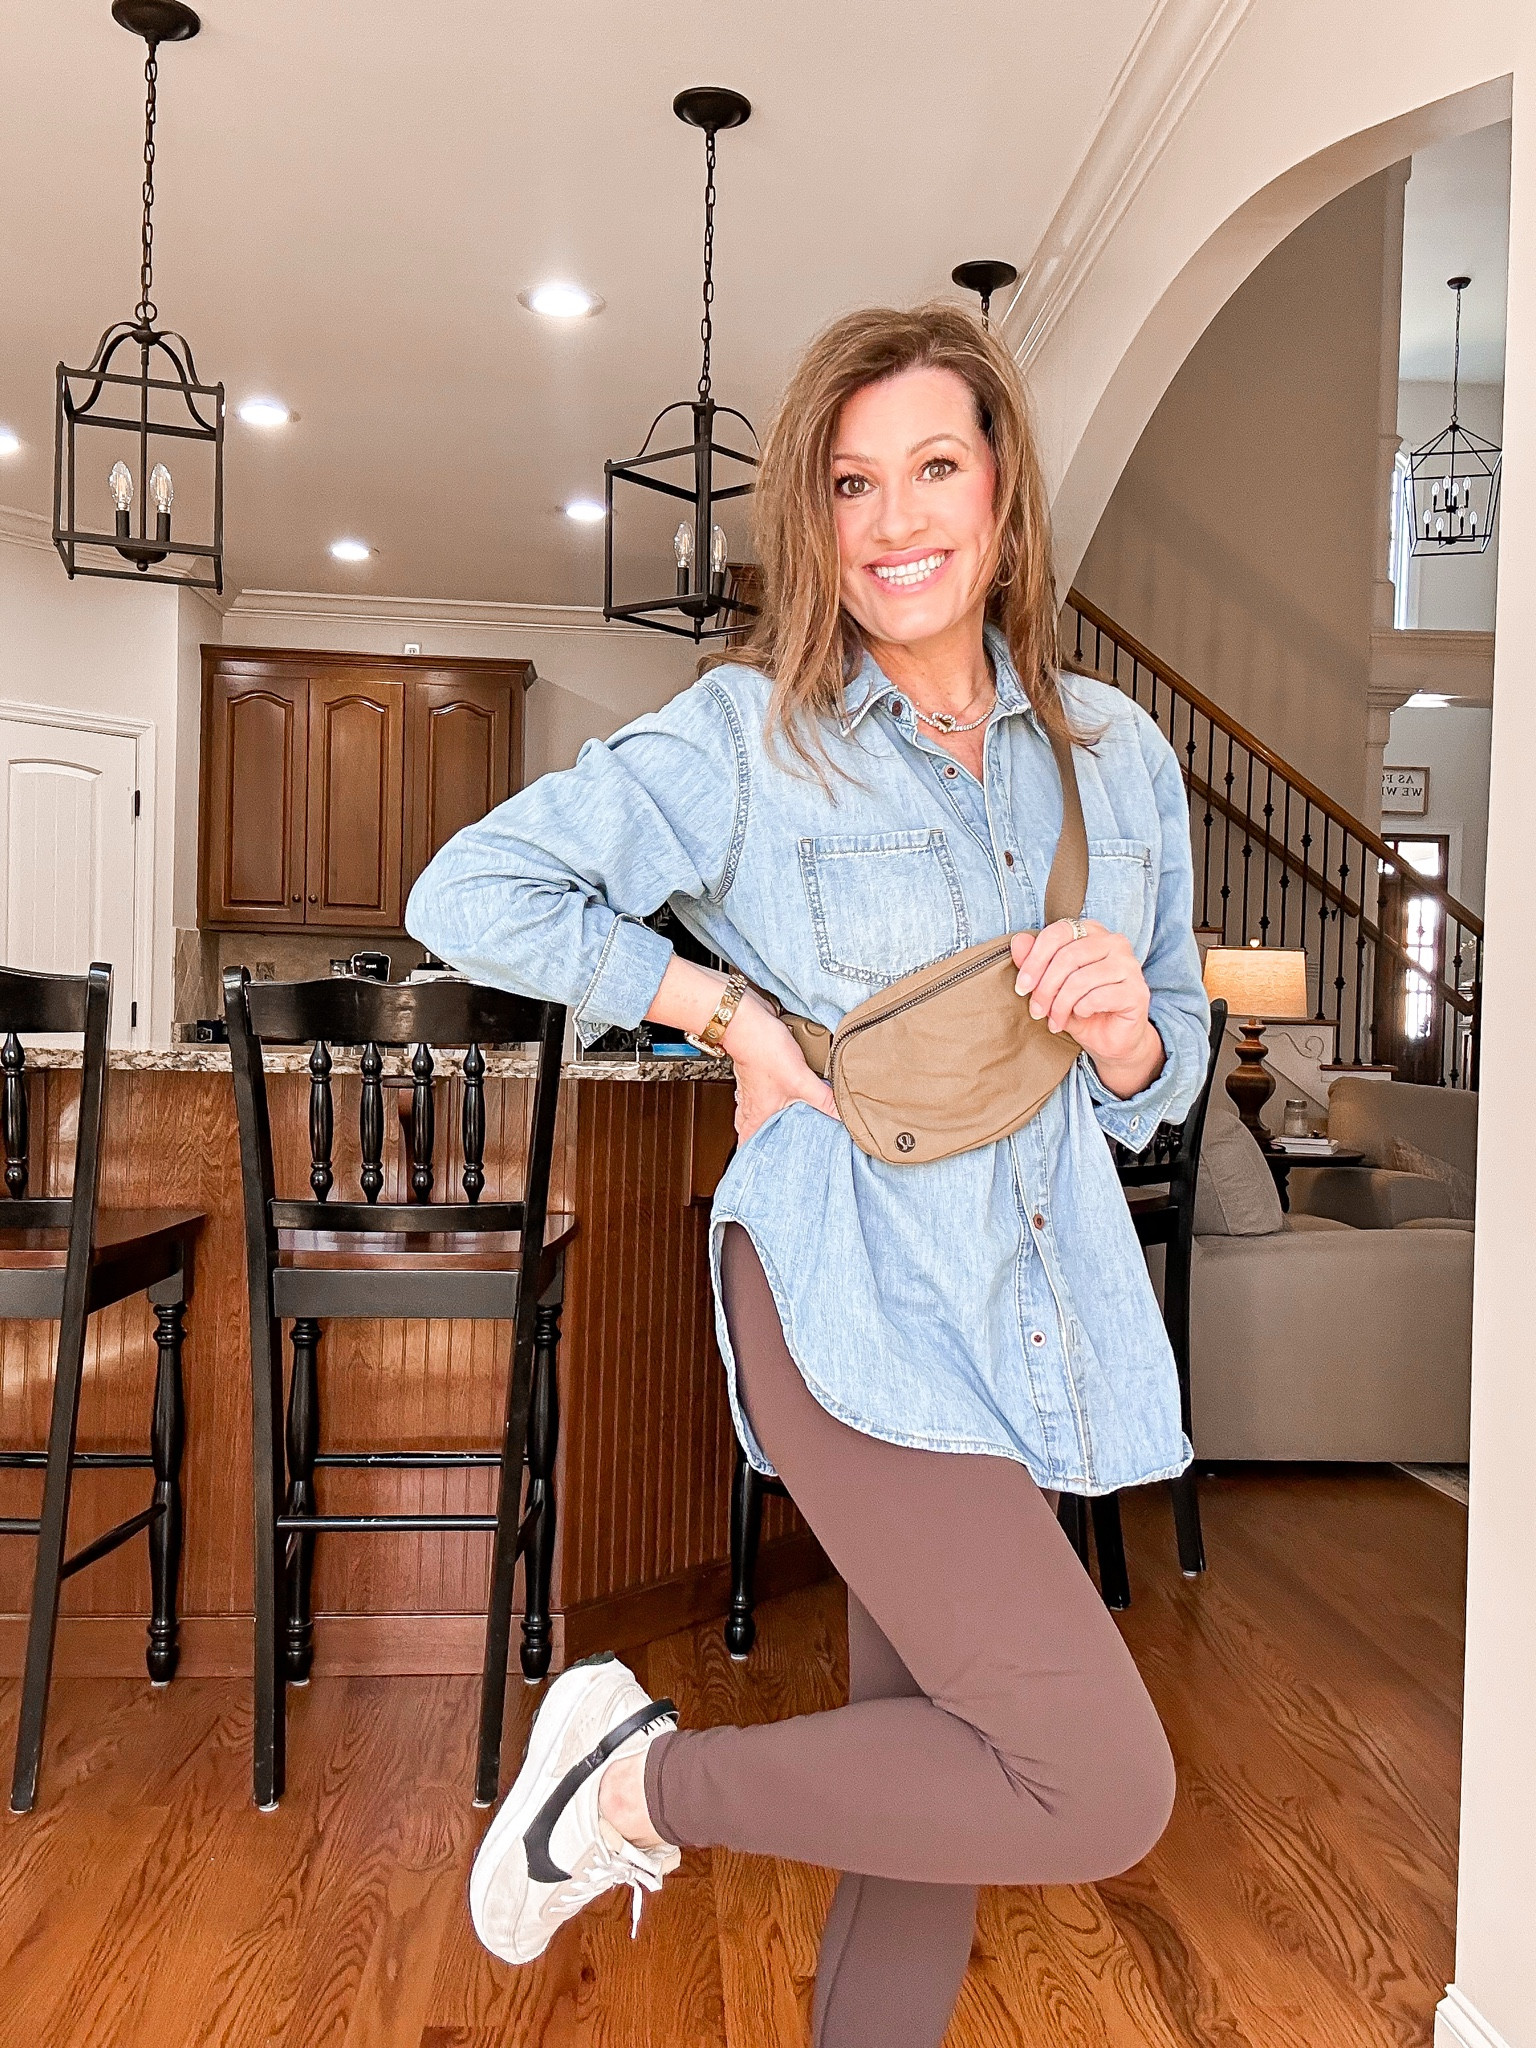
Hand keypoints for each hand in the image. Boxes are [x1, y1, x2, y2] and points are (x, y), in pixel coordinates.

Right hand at [722, 991, 839, 1143]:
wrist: (747, 1021)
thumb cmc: (764, 1051)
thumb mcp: (801, 1080)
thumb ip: (824, 1099)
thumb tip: (842, 1115)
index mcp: (757, 1113)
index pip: (748, 1144)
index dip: (752, 1156)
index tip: (761, 1167)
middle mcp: (750, 1103)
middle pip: (749, 1129)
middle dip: (761, 1138)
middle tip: (776, 1144)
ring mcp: (751, 1087)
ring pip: (753, 1110)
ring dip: (763, 1116)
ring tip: (780, 1120)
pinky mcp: (755, 1070)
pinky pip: (759, 1090)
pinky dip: (766, 1094)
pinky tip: (780, 1090)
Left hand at [1010, 920, 1163, 1097]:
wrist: (1111, 1040)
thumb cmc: (1081, 1008)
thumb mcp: (1051, 985)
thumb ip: (1034, 961)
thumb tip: (1018, 941)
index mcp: (1093, 932)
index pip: (1058, 932)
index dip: (1034, 959)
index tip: (1022, 986)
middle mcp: (1115, 942)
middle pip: (1068, 956)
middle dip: (1045, 988)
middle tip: (1036, 1010)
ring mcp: (1129, 966)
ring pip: (1081, 979)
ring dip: (1060, 1004)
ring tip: (1055, 1020)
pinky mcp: (1137, 991)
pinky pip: (1098, 996)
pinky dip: (1081, 1009)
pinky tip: (1081, 1015)